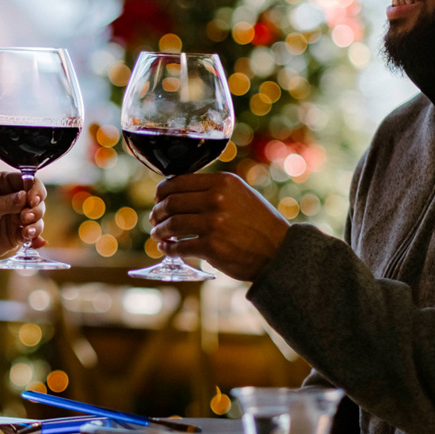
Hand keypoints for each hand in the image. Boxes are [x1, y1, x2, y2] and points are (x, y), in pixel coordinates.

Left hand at [0, 172, 46, 267]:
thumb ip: (6, 202)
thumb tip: (25, 195)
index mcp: (0, 184)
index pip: (25, 179)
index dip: (33, 188)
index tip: (32, 198)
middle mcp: (11, 198)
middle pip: (36, 197)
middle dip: (36, 207)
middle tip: (27, 216)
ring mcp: (14, 217)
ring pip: (37, 216)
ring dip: (36, 223)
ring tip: (26, 230)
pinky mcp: (16, 235)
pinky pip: (32, 234)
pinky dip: (36, 237)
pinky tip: (36, 242)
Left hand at [150, 172, 289, 281]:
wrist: (280, 252)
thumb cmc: (259, 224)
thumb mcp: (241, 195)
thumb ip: (214, 190)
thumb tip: (177, 192)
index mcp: (223, 182)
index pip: (179, 181)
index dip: (162, 191)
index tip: (158, 199)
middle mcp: (217, 199)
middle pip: (172, 202)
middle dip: (158, 212)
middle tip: (154, 219)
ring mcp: (214, 223)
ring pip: (172, 223)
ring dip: (159, 230)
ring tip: (157, 234)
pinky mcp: (212, 247)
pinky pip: (179, 246)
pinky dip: (168, 248)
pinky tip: (167, 249)